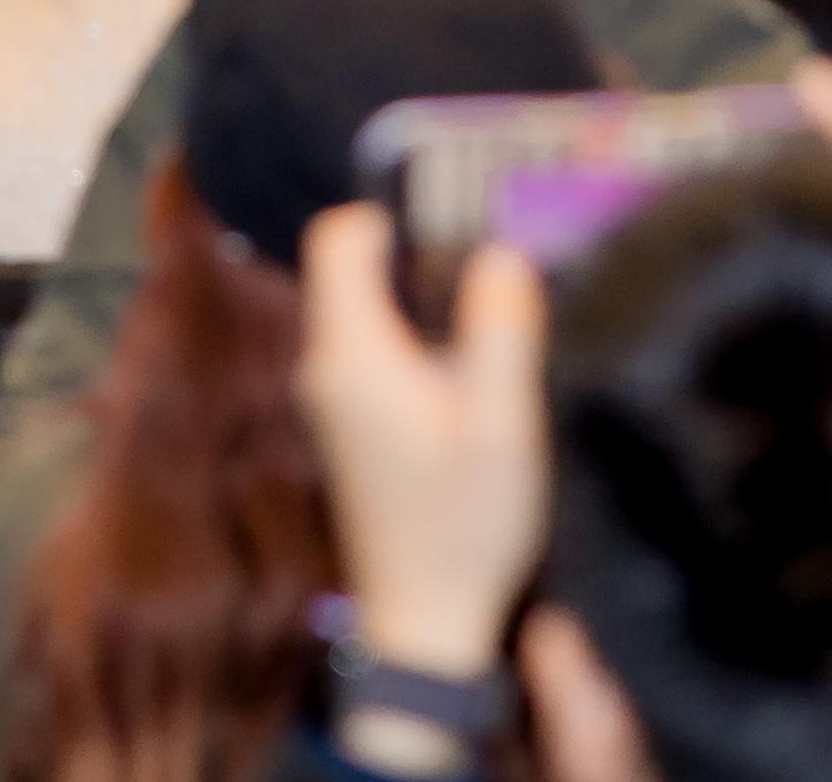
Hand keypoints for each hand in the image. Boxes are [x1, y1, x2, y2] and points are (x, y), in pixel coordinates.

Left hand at [292, 206, 550, 678]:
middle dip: (419, 249)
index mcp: (353, 355)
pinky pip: (375, 348)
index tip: (456, 213)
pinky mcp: (352, 426)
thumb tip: (501, 254)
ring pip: (368, 308)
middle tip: (491, 254)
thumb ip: (502, 331)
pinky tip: (473, 368)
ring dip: (423, 296)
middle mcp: (328, 368)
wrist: (426, 623)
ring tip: (492, 308)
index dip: (392, 209)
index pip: (339, 238)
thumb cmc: (462, 529)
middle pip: (354, 268)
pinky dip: (417, 337)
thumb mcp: (502, 425)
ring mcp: (335, 399)